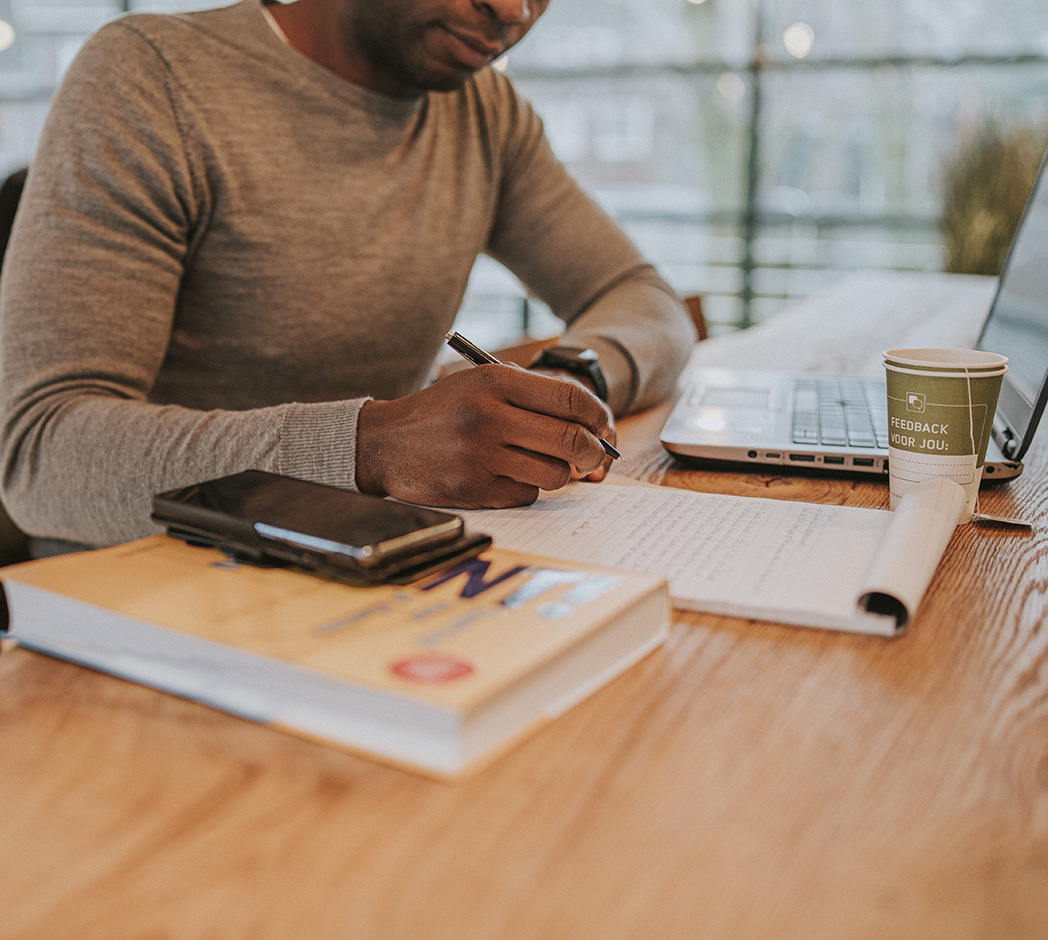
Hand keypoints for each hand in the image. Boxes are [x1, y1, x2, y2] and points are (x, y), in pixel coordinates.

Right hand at [355, 364, 615, 507]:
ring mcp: (481, 456)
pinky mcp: (475, 489)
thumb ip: (532, 396)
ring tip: (539, 463)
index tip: (603, 426)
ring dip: (558, 473)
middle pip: (571, 440)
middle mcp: (489, 416)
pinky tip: (504, 476)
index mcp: (495, 381)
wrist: (383, 443)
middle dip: (594, 453)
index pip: (571, 399)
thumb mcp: (480, 384)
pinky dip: (526, 488)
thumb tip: (592, 426)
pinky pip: (527, 495)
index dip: (599, 416)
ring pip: (555, 474)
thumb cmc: (443, 412)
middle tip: (594, 457)